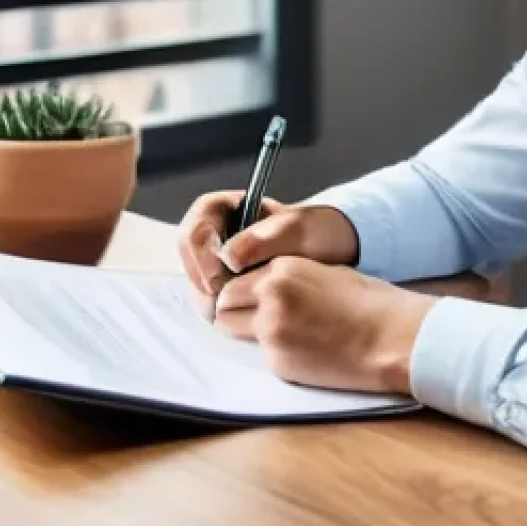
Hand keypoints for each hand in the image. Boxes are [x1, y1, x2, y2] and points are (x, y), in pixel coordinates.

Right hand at [177, 191, 359, 306]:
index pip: (197, 223)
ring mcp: (221, 259)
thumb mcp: (298, 230)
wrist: (337, 254)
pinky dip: (217, 308)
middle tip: (219, 299)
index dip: (201, 249)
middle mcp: (220, 233)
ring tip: (229, 310)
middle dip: (200, 277)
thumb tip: (228, 256)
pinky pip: (209, 296)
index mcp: (230, 209)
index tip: (218, 274)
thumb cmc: (319, 233)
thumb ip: (263, 239)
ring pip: (196, 278)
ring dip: (206, 296)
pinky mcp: (228, 285)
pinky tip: (235, 316)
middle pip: (189, 254)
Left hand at [213, 256, 435, 393]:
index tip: (249, 299)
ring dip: (246, 331)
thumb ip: (288, 278)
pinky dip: (274, 352)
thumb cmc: (369, 303)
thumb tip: (266, 289)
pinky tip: (302, 349)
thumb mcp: (324, 272)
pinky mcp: (279, 361)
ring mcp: (272, 330)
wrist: (390, 337)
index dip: (241, 292)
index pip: (234, 281)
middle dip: (234, 312)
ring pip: (232, 330)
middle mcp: (270, 296)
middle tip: (255, 319)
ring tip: (281, 333)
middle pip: (223, 306)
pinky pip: (261, 355)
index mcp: (282, 269)